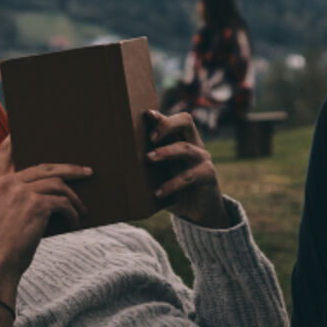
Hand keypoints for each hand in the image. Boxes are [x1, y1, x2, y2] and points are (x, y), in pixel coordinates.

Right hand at [0, 137, 90, 281]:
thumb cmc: (4, 242)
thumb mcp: (1, 212)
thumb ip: (15, 195)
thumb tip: (52, 186)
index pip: (6, 151)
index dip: (16, 138)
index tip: (25, 129)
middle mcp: (6, 183)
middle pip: (45, 166)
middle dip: (70, 169)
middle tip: (87, 172)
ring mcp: (21, 192)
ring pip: (58, 185)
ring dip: (74, 199)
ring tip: (82, 210)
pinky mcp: (35, 205)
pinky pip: (63, 204)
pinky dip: (72, 214)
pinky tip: (73, 224)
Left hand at [145, 110, 230, 227]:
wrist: (199, 211)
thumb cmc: (174, 189)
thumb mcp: (160, 176)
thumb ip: (148, 166)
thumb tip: (118, 163)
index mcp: (181, 140)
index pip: (174, 120)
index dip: (161, 116)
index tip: (146, 114)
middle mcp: (194, 145)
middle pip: (186, 121)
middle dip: (166, 125)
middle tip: (150, 138)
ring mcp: (202, 159)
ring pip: (186, 148)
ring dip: (167, 152)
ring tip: (149, 158)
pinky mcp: (208, 175)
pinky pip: (189, 176)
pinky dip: (172, 184)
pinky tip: (158, 193)